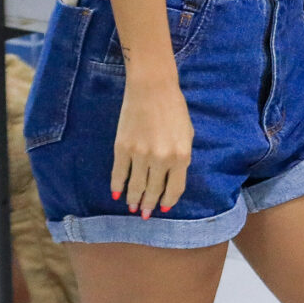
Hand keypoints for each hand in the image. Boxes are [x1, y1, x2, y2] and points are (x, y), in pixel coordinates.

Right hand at [111, 66, 193, 216]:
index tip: (163, 209)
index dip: (168, 201)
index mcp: (181, 156)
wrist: (152, 88)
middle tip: (145, 214)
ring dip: (133, 199)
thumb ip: (182, 157)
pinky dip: (117, 186)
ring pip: (135, 185)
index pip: (175, 188)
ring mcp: (140, 155)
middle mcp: (161, 159)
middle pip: (154, 190)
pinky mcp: (122, 148)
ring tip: (132, 207)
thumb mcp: (187, 134)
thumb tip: (172, 178)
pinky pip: (119, 173)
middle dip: (149, 205)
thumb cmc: (174, 109)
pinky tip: (116, 193)